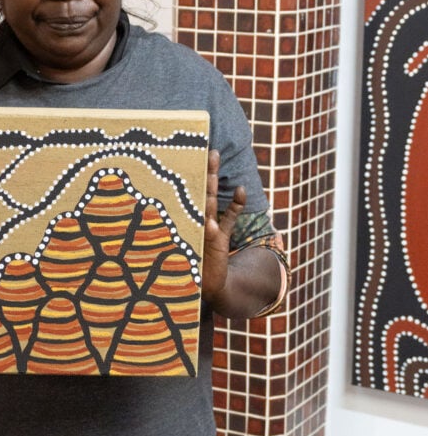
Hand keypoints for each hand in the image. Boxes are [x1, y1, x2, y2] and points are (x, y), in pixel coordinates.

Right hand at [201, 148, 245, 305]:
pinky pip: (226, 221)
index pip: (197, 191)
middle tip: (206, 148)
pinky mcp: (215, 241)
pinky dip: (235, 207)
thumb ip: (231, 213)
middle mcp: (197, 221)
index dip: (201, 171)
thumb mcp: (219, 234)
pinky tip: (241, 190)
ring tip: (213, 158)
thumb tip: (242, 189)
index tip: (200, 148)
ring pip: (208, 200)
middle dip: (205, 170)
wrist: (209, 287)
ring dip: (210, 180)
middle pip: (201, 190)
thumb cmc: (209, 259)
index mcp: (194, 220)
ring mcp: (204, 229)